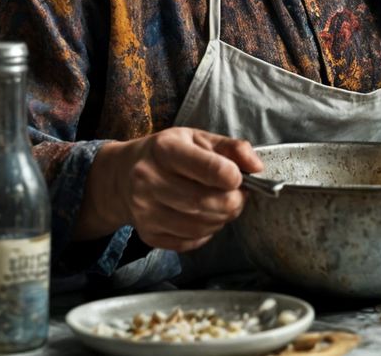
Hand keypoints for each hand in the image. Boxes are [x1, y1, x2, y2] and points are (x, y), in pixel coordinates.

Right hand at [79, 127, 263, 251]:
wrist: (123, 175)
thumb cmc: (168, 154)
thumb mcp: (198, 138)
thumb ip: (232, 148)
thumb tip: (257, 166)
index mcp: (166, 150)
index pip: (212, 169)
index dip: (235, 177)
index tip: (239, 177)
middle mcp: (149, 180)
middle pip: (207, 202)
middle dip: (234, 202)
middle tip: (238, 196)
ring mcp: (145, 210)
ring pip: (200, 225)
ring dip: (222, 219)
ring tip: (222, 205)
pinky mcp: (147, 233)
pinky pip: (189, 242)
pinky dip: (206, 233)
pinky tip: (203, 218)